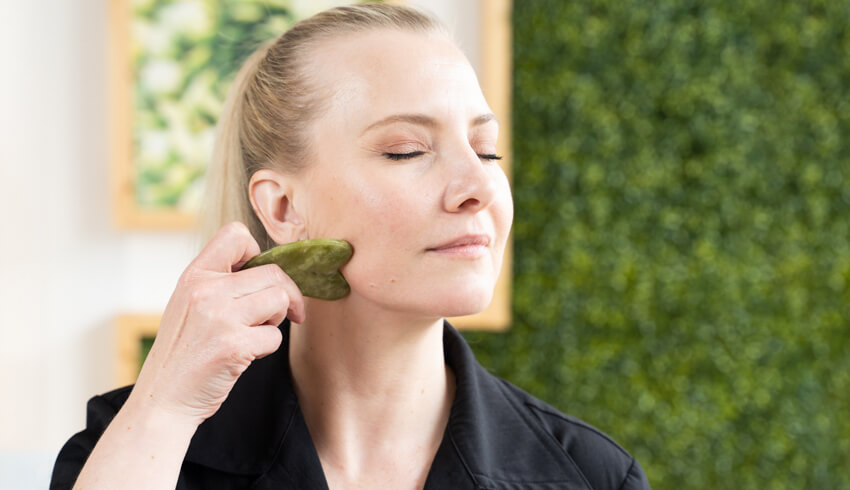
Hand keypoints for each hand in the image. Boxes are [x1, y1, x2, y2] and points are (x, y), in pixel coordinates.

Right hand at [129, 221, 305, 425]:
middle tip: (279, 315)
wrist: (162, 399)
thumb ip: (218, 284)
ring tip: (256, 333)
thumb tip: (268, 271)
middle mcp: (206, 291)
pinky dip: (267, 348)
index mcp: (194, 276)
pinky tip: (246, 355)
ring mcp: (220, 318)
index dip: (257, 252)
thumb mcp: (189, 306)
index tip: (259, 277)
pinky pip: (275, 336)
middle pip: (272, 273)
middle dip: (285, 295)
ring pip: (279, 299)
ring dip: (277, 320)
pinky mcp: (234, 345)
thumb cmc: (182, 354)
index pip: (235, 235)